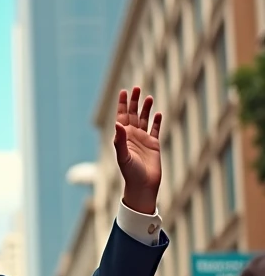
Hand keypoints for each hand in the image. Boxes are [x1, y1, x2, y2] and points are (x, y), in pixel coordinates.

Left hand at [113, 87, 161, 214]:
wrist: (143, 186)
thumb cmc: (130, 173)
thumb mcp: (123, 156)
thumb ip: (120, 140)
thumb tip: (118, 123)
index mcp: (123, 137)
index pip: (122, 117)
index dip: (123, 104)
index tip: (124, 91)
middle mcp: (132, 137)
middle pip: (133, 115)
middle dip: (134, 102)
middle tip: (137, 88)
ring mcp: (143, 140)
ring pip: (144, 120)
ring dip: (145, 109)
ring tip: (148, 97)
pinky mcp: (154, 145)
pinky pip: (155, 130)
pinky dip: (156, 121)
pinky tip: (158, 113)